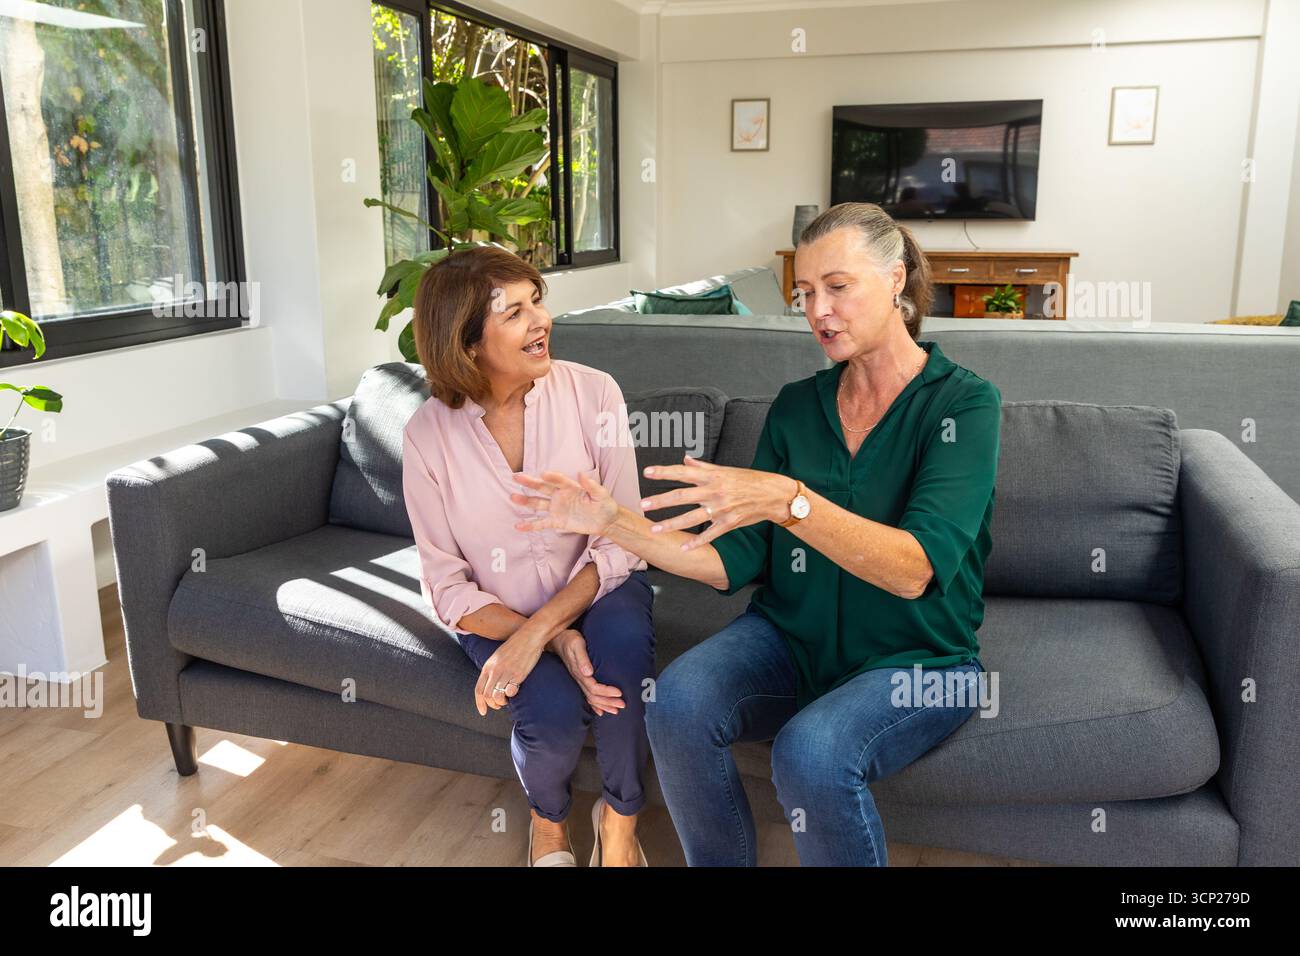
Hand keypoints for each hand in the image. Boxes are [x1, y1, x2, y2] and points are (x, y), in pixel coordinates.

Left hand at [474, 622, 547, 716]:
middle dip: (492, 705)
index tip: (483, 712)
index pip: (479, 690)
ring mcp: (506, 673)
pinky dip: (511, 696)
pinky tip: (515, 692)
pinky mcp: (518, 674)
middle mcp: (494, 671)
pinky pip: (510, 691)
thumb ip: (492, 670)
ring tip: (507, 700)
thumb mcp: (497, 657)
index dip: (480, 703)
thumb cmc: (515, 647)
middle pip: (487, 695)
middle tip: (500, 705)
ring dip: (502, 702)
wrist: (528, 637)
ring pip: (497, 696)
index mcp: (488, 667)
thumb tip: (490, 684)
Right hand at [511, 470, 618, 535]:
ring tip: (513, 498)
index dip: (552, 477)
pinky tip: (519, 526)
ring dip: (526, 501)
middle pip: (542, 488)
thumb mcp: (601, 494)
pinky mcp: (557, 521)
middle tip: (517, 477)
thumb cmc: (604, 504)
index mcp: (571, 486)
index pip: (559, 480)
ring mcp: (557, 508)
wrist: (605, 520)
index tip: (543, 474)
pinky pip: (542, 523)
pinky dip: (530, 525)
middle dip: (530, 483)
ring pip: (538, 504)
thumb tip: (582, 473)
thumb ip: (591, 485)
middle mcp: (560, 495)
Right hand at [547, 629, 624, 716]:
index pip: (594, 688)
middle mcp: (579, 679)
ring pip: (591, 698)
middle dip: (608, 702)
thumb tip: (589, 672)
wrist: (558, 640)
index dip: (607, 692)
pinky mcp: (579, 679)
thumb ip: (582, 658)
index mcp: (579, 672)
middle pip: (594, 697)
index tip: (619, 692)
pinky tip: (600, 710)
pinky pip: (586, 695)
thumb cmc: (569, 640)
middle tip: (622, 705)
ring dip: (604, 705)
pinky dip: (594, 705)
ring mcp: (578, 680)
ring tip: (615, 710)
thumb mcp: (576, 644)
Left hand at [640, 456, 796, 549]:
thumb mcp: (726, 470)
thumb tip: (685, 459)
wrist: (774, 495)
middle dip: (661, 500)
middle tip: (643, 504)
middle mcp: (715, 491)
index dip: (664, 472)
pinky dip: (696, 541)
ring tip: (654, 529)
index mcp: (712, 475)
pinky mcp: (729, 523)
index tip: (647, 472)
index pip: (683, 472)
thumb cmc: (749, 480)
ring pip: (692, 518)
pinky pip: (710, 534)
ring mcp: (722, 509)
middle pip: (682, 496)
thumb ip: (703, 466)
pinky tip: (683, 547)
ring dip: (671, 524)